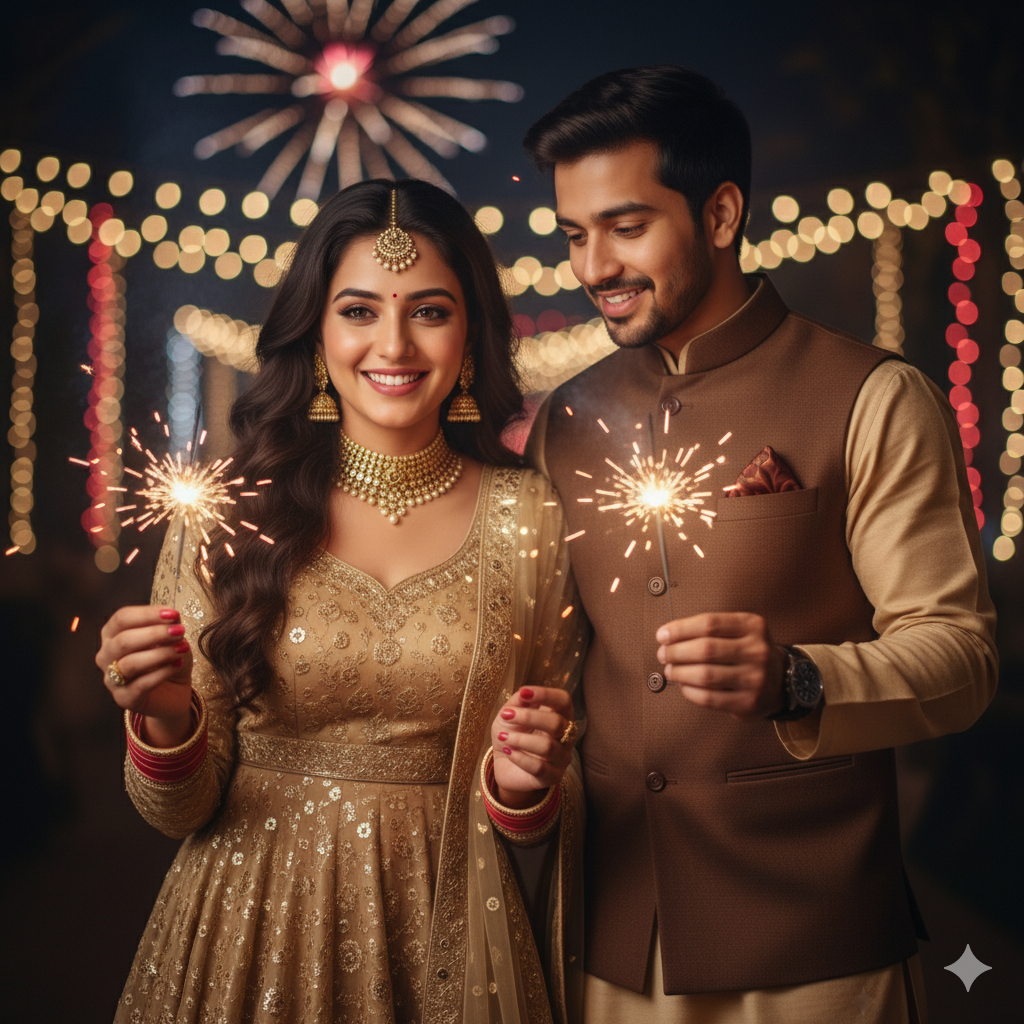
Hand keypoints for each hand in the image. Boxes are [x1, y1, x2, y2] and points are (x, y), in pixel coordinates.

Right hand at [96, 605, 194, 745]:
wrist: (174, 690)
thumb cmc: (166, 659)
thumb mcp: (170, 637)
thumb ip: (167, 625)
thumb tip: (172, 618)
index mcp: (112, 634)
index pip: (122, 618)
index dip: (147, 614)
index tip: (173, 614)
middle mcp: (106, 656)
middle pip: (123, 640)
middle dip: (154, 634)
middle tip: (179, 631)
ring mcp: (112, 679)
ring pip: (130, 663)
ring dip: (160, 654)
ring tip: (182, 648)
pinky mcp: (124, 698)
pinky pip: (140, 685)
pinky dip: (162, 672)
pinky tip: (178, 664)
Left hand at [491, 686, 575, 807]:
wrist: (504, 763)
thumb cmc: (512, 733)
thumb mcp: (510, 712)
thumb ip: (518, 701)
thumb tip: (524, 693)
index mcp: (560, 715)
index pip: (564, 700)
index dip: (546, 694)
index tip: (523, 693)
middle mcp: (566, 735)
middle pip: (557, 723)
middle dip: (528, 717)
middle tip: (505, 715)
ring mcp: (562, 757)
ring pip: (547, 747)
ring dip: (520, 739)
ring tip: (502, 737)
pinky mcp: (553, 776)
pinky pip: (540, 767)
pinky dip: (520, 758)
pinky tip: (508, 752)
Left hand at [655, 612, 785, 720]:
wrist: (782, 681)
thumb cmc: (748, 652)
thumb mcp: (739, 631)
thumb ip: (708, 630)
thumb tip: (667, 636)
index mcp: (753, 626)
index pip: (709, 623)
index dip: (680, 629)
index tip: (662, 635)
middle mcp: (757, 650)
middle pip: (705, 649)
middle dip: (676, 652)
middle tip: (663, 654)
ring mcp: (756, 678)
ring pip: (705, 675)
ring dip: (679, 673)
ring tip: (670, 670)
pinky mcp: (749, 702)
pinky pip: (710, 698)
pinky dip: (689, 692)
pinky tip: (684, 686)